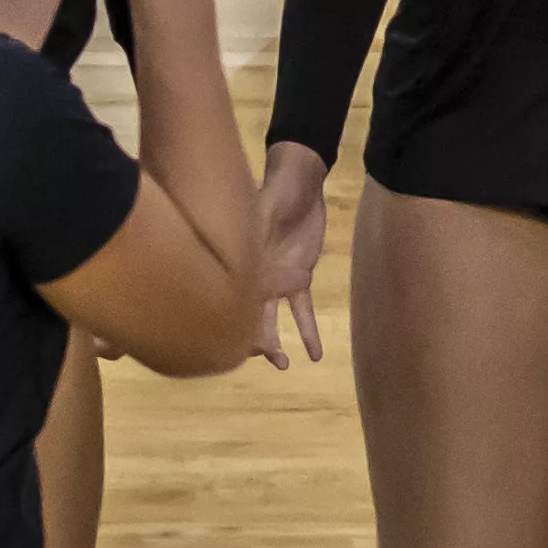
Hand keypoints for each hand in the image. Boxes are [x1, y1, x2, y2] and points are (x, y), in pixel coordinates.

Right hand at [251, 138, 330, 366]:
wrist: (300, 180)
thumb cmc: (275, 191)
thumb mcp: (262, 209)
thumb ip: (255, 233)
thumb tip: (247, 261)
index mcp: (240, 260)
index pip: (233, 296)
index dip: (235, 320)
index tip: (239, 341)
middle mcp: (254, 274)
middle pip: (248, 313)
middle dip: (254, 339)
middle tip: (268, 359)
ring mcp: (276, 278)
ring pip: (272, 317)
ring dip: (277, 341)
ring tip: (282, 366)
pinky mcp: (299, 277)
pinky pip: (302, 308)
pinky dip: (308, 330)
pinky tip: (314, 353)